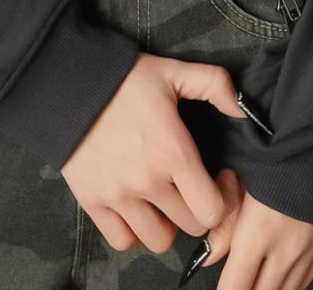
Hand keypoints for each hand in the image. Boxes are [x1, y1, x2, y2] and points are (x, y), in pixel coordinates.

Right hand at [60, 52, 246, 253]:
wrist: (70, 85)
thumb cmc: (125, 79)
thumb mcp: (174, 71)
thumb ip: (215, 84)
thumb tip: (243, 111)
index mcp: (173, 152)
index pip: (213, 209)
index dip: (224, 198)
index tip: (219, 179)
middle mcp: (148, 181)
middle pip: (191, 227)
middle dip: (198, 208)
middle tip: (191, 186)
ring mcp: (119, 196)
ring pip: (159, 240)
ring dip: (166, 223)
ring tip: (163, 198)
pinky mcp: (93, 203)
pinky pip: (123, 241)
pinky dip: (133, 230)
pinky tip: (137, 206)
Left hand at [204, 185, 312, 288]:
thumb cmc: (275, 159)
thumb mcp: (241, 181)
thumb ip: (224, 224)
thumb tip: (209, 257)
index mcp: (257, 234)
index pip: (234, 287)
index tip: (222, 289)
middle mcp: (283, 253)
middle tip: (236, 281)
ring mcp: (305, 257)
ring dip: (265, 289)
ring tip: (254, 279)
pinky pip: (301, 286)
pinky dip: (286, 286)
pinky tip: (276, 277)